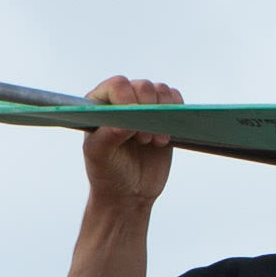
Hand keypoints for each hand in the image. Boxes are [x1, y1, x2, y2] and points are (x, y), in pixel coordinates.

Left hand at [80, 74, 177, 208]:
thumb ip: (107, 136)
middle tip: (142, 139)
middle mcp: (122, 99)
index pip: (117, 85)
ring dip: (162, 114)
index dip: (128, 99)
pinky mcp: (163, 116)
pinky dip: (175, 115)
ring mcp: (144, 106)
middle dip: (148, 111)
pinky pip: (176, 101)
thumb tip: (127, 121)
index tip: (131, 123)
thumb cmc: (107, 172)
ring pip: (161, 91)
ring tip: (153, 141)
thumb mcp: (99, 156)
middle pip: (143, 86)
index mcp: (100, 103)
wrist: (128, 192)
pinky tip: (164, 139)